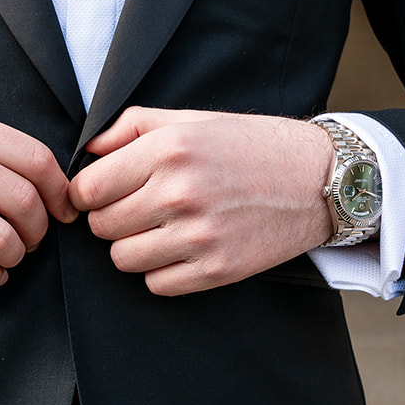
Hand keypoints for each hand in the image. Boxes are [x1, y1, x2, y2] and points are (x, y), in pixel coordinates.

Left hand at [68, 106, 334, 295]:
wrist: (318, 179)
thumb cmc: (249, 145)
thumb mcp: (190, 120)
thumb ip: (131, 127)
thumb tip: (86, 152)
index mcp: (168, 150)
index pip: (88, 189)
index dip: (88, 194)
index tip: (102, 194)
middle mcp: (180, 192)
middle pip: (102, 226)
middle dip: (112, 219)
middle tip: (139, 209)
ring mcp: (199, 236)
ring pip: (123, 259)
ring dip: (135, 246)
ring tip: (162, 228)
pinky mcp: (217, 270)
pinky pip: (156, 285)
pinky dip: (162, 271)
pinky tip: (183, 249)